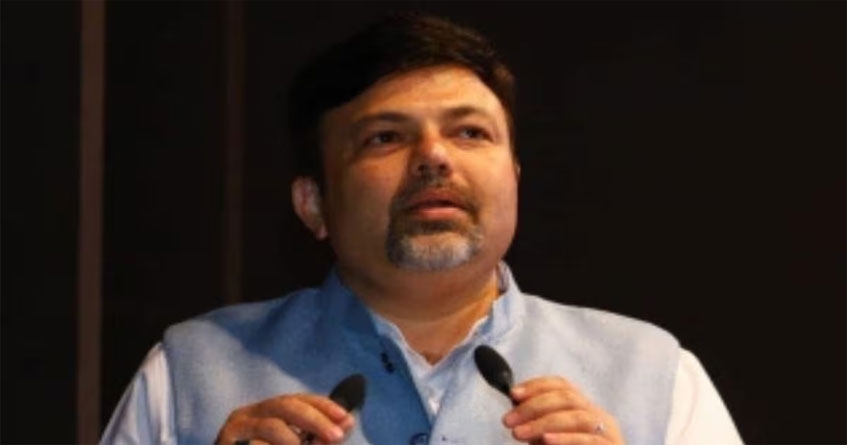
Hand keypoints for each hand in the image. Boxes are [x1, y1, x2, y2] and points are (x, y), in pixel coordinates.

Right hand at [215, 393, 354, 444]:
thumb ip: (316, 437)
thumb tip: (347, 424)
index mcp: (265, 411)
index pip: (298, 399)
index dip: (324, 406)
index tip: (347, 418)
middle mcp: (247, 415)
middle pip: (285, 406)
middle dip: (315, 419)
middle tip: (337, 436)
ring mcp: (233, 431)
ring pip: (272, 426)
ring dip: (295, 441)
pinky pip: (256, 444)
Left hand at [502, 377, 623, 444]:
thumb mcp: (552, 437)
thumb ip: (539, 423)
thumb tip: (516, 409)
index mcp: (585, 408)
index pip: (562, 385)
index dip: (536, 385)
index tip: (513, 394)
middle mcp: (599, 416)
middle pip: (567, 398)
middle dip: (533, 406)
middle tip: (508, 421)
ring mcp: (608, 433)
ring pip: (577, 417)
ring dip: (543, 423)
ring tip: (519, 433)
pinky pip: (588, 440)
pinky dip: (565, 439)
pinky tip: (545, 440)